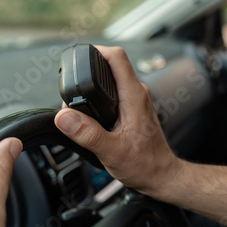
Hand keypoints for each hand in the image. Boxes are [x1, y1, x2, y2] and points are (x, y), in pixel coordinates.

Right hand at [54, 46, 181, 196]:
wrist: (161, 176)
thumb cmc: (145, 164)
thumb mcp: (112, 151)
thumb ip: (87, 133)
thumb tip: (64, 116)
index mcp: (134, 96)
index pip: (117, 57)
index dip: (96, 50)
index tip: (78, 58)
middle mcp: (137, 93)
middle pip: (112, 65)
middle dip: (89, 69)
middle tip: (71, 87)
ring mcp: (137, 100)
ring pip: (112, 79)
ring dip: (93, 85)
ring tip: (76, 102)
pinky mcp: (134, 108)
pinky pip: (115, 92)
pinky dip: (99, 96)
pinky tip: (90, 113)